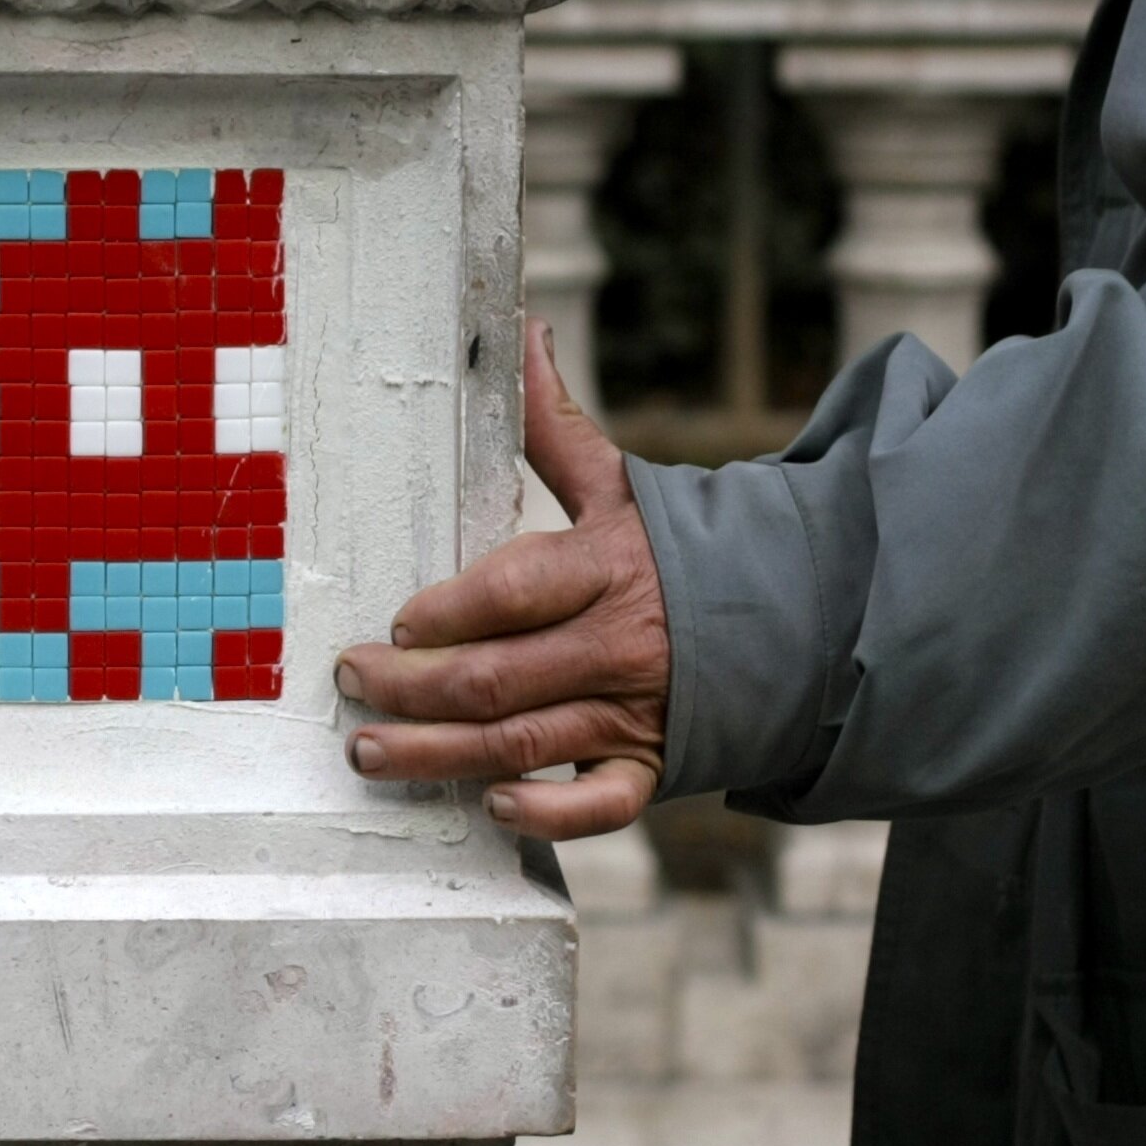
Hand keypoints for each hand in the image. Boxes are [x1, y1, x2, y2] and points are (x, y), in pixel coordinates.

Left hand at [335, 319, 672, 839]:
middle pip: (496, 676)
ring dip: (438, 752)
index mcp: (604, 566)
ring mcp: (634, 712)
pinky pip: (599, 807)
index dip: (446, 612)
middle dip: (410, 685)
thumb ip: (552, 424)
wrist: (794, 620)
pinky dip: (547, 814)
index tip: (393, 621)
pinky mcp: (652, 766)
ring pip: (522, 743)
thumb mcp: (619, 482)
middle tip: (351, 682)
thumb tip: (519, 331)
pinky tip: (491, 805)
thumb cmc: (681, 550)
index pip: (514, 591)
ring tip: (372, 751)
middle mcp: (616, 645)